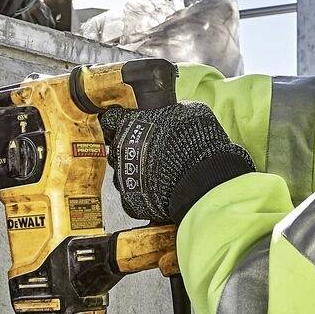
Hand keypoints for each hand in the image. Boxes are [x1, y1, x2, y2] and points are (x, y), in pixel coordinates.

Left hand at [100, 103, 255, 223]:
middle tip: (152, 152)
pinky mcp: (132, 202)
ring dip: (137, 173)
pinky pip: (133, 197)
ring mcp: (123, 179)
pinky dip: (144, 195)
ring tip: (160, 174)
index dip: (119, 122)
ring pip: (123, 174)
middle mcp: (120, 151)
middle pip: (116, 149)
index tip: (127, 125)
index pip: (110, 120)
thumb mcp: (190, 111)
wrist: (203, 178)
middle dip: (130, 150)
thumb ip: (172, 112)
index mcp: (129, 125)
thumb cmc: (197, 141)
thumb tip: (175, 113)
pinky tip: (160, 192)